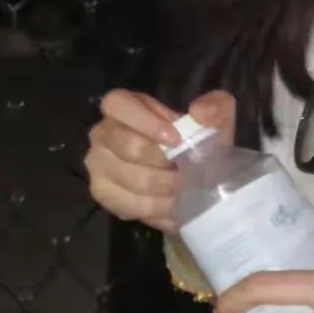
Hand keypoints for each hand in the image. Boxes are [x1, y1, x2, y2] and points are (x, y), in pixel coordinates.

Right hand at [84, 88, 235, 232]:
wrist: (187, 173)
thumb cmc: (194, 139)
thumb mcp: (214, 118)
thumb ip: (215, 107)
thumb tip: (198, 112)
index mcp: (123, 106)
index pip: (118, 104)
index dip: (146, 121)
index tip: (176, 139)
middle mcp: (103, 133)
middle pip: (129, 147)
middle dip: (165, 162)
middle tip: (188, 171)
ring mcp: (98, 164)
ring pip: (133, 179)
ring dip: (165, 188)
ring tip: (186, 190)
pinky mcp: (103, 193)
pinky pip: (129, 204)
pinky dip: (157, 208)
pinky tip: (174, 207)